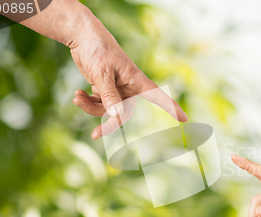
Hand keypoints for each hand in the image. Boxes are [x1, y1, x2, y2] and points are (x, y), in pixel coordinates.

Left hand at [69, 17, 187, 139]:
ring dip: (91, 109)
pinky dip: (87, 102)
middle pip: (124, 114)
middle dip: (108, 123)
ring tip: (76, 97)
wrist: (82, 37)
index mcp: (136, 80)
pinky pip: (98, 104)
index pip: (158, 96)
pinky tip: (77, 94)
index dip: (171, 107)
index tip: (185, 118)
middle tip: (95, 135)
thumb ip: (109, 96)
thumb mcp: (102, 73)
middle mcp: (128, 88)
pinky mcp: (104, 90)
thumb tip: (117, 117)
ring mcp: (117, 90)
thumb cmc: (97, 50)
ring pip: (108, 111)